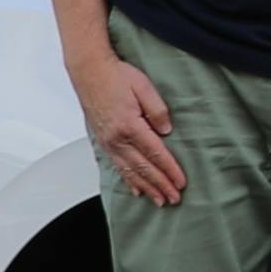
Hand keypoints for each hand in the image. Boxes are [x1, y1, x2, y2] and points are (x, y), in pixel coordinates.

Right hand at [69, 54, 183, 206]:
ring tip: (159, 200)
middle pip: (143, 168)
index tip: (181, 183)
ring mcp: (108, 141)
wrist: (89, 71)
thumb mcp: (144, 87)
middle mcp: (116, 138)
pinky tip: (136, 189)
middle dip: (160, 185)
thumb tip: (167, 131)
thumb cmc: (116, 76)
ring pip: (130, 171)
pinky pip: (117, 166)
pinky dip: (128, 179)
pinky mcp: (103, 141)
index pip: (155, 154)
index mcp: (129, 125)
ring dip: (146, 187)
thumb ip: (158, 111)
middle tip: (174, 199)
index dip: (169, 170)